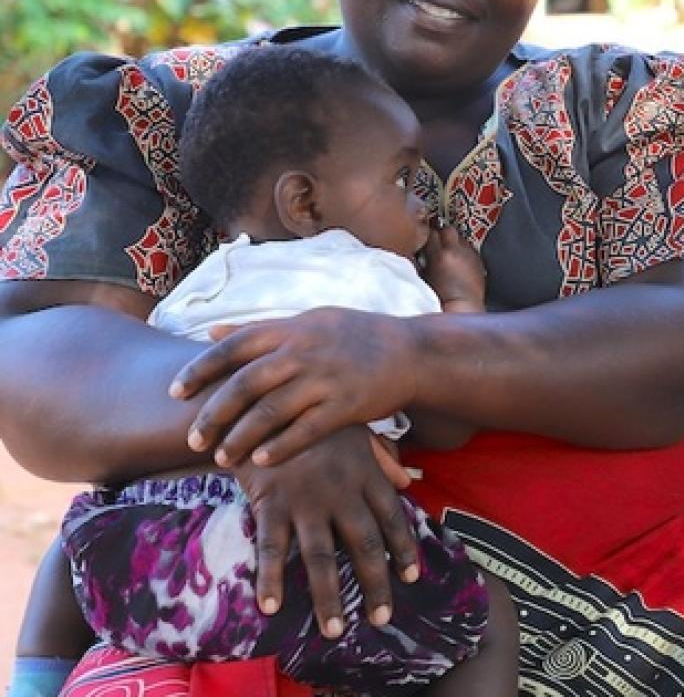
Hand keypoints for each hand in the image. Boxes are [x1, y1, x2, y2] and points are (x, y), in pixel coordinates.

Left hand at [170, 306, 420, 466]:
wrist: (411, 351)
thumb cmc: (356, 336)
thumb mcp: (309, 320)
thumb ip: (261, 329)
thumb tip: (211, 331)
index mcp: (292, 328)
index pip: (233, 346)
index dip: (200, 368)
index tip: (174, 391)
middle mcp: (304, 351)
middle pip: (245, 384)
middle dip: (214, 413)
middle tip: (192, 438)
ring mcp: (326, 379)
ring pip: (270, 412)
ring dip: (241, 437)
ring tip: (222, 457)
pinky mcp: (346, 406)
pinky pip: (305, 431)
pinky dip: (280, 447)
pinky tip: (261, 461)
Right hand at [232, 425, 421, 637]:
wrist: (263, 399)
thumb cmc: (313, 416)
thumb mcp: (355, 429)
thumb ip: (383, 456)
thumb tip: (409, 481)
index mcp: (365, 472)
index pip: (393, 516)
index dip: (404, 548)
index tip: (413, 577)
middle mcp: (341, 491)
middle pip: (364, 545)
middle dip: (375, 585)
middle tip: (382, 618)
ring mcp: (305, 500)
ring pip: (322, 557)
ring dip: (329, 597)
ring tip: (336, 630)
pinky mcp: (270, 504)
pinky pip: (270, 548)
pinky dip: (270, 579)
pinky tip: (272, 607)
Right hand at [420, 223, 484, 311]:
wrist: (463, 306)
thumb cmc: (440, 297)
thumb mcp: (424, 276)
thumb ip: (422, 260)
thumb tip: (418, 250)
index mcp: (440, 255)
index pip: (431, 233)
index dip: (426, 233)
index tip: (423, 235)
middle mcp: (457, 251)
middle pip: (448, 229)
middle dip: (442, 233)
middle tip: (437, 240)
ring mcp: (470, 254)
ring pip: (460, 237)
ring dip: (454, 241)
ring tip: (449, 250)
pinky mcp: (479, 260)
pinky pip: (470, 248)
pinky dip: (464, 250)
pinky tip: (460, 259)